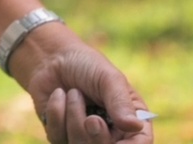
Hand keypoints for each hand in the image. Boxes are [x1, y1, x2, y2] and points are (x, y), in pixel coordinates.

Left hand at [24, 45, 152, 143]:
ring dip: (73, 117)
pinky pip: (57, 137)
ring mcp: (84, 137)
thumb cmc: (86, 65)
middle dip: (95, 136)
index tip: (115, 143)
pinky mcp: (60, 135)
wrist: (53, 58)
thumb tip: (135, 126)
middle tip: (91, 119)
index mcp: (130, 120)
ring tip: (73, 93)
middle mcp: (110, 133)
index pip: (140, 143)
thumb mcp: (108, 78)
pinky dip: (56, 114)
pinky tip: (58, 95)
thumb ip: (120, 102)